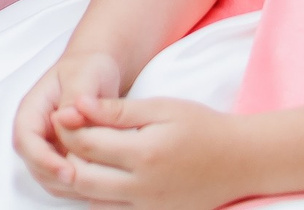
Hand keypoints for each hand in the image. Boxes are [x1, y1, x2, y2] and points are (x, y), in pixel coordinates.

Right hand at [14, 54, 124, 196]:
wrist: (98, 71)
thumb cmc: (89, 68)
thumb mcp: (85, 74)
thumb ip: (76, 96)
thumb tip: (68, 117)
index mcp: (33, 109)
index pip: (25, 139)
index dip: (42, 159)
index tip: (68, 171)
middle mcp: (37, 131)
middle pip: (35, 165)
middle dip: (59, 178)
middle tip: (90, 183)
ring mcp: (50, 147)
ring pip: (50, 178)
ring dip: (70, 186)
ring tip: (101, 183)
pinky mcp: (65, 157)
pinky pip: (66, 181)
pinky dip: (81, 187)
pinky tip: (104, 182)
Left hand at [47, 94, 245, 208]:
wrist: (242, 161)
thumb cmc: (202, 127)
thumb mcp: (161, 108)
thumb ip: (117, 110)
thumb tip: (76, 104)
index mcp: (144, 154)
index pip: (85, 144)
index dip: (66, 127)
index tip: (62, 113)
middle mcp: (143, 187)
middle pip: (80, 177)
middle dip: (65, 154)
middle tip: (67, 134)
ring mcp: (148, 207)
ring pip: (91, 199)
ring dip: (79, 177)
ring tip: (84, 153)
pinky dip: (98, 194)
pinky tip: (103, 172)